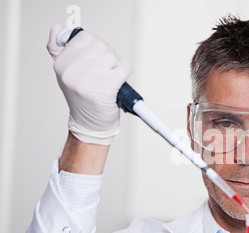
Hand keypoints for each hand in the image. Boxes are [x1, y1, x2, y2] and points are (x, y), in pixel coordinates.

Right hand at [47, 24, 131, 144]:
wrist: (90, 124)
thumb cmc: (82, 98)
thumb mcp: (66, 72)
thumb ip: (61, 50)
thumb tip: (58, 28)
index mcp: (61, 64)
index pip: (84, 37)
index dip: (95, 46)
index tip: (94, 60)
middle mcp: (71, 71)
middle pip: (101, 46)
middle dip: (107, 56)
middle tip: (104, 72)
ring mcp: (88, 80)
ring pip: (113, 56)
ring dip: (116, 66)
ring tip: (108, 79)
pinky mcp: (105, 87)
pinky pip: (124, 68)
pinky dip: (125, 73)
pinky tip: (118, 82)